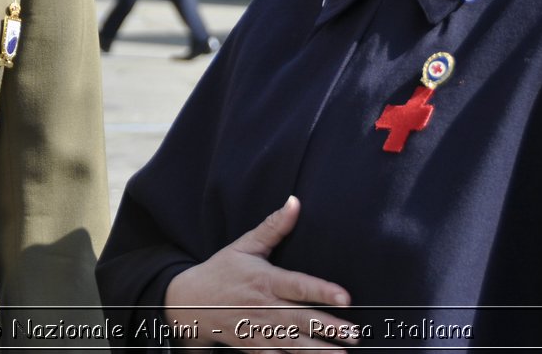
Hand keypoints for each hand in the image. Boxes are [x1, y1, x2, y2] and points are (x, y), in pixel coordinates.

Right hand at [163, 197, 356, 349]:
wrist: (188, 302)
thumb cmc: (220, 271)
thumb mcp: (244, 245)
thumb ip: (273, 226)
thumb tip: (295, 202)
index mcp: (264, 280)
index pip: (297, 285)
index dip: (322, 291)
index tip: (345, 297)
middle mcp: (263, 306)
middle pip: (300, 318)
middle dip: (328, 327)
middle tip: (354, 333)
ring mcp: (258, 329)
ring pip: (292, 342)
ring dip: (318, 350)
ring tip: (342, 353)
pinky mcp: (253, 346)